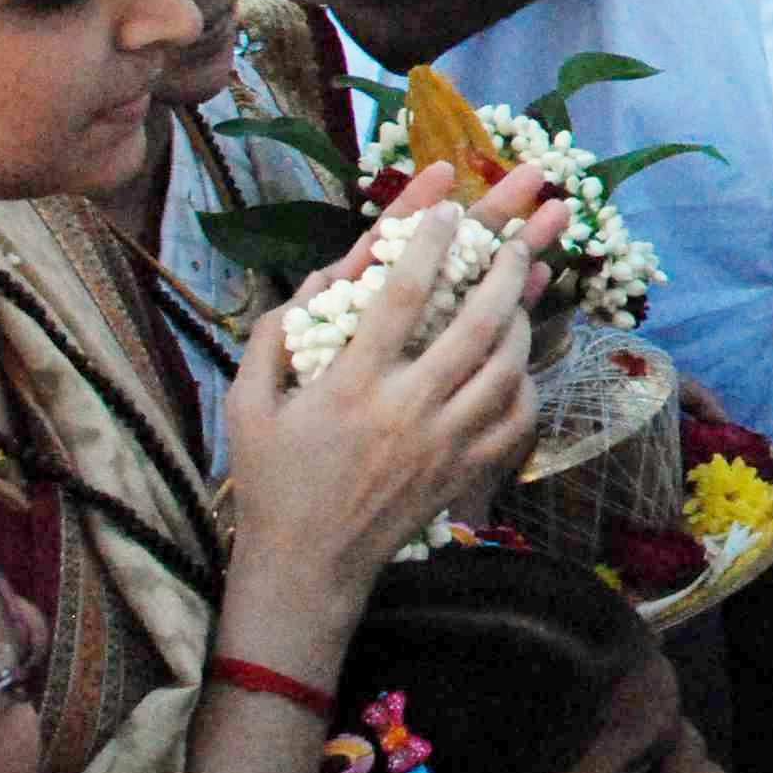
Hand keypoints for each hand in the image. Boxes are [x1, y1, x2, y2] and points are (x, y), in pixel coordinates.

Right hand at [219, 174, 560, 613]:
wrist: (308, 567)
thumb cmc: (272, 479)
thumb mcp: (246, 406)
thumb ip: (273, 339)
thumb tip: (315, 280)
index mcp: (350, 387)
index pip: (400, 298)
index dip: (429, 242)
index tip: (448, 205)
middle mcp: (406, 411)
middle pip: (477, 325)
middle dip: (506, 269)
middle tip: (519, 236)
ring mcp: (445, 445)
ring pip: (508, 368)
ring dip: (523, 319)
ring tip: (524, 288)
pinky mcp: (467, 473)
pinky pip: (518, 419)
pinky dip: (527, 383)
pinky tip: (518, 361)